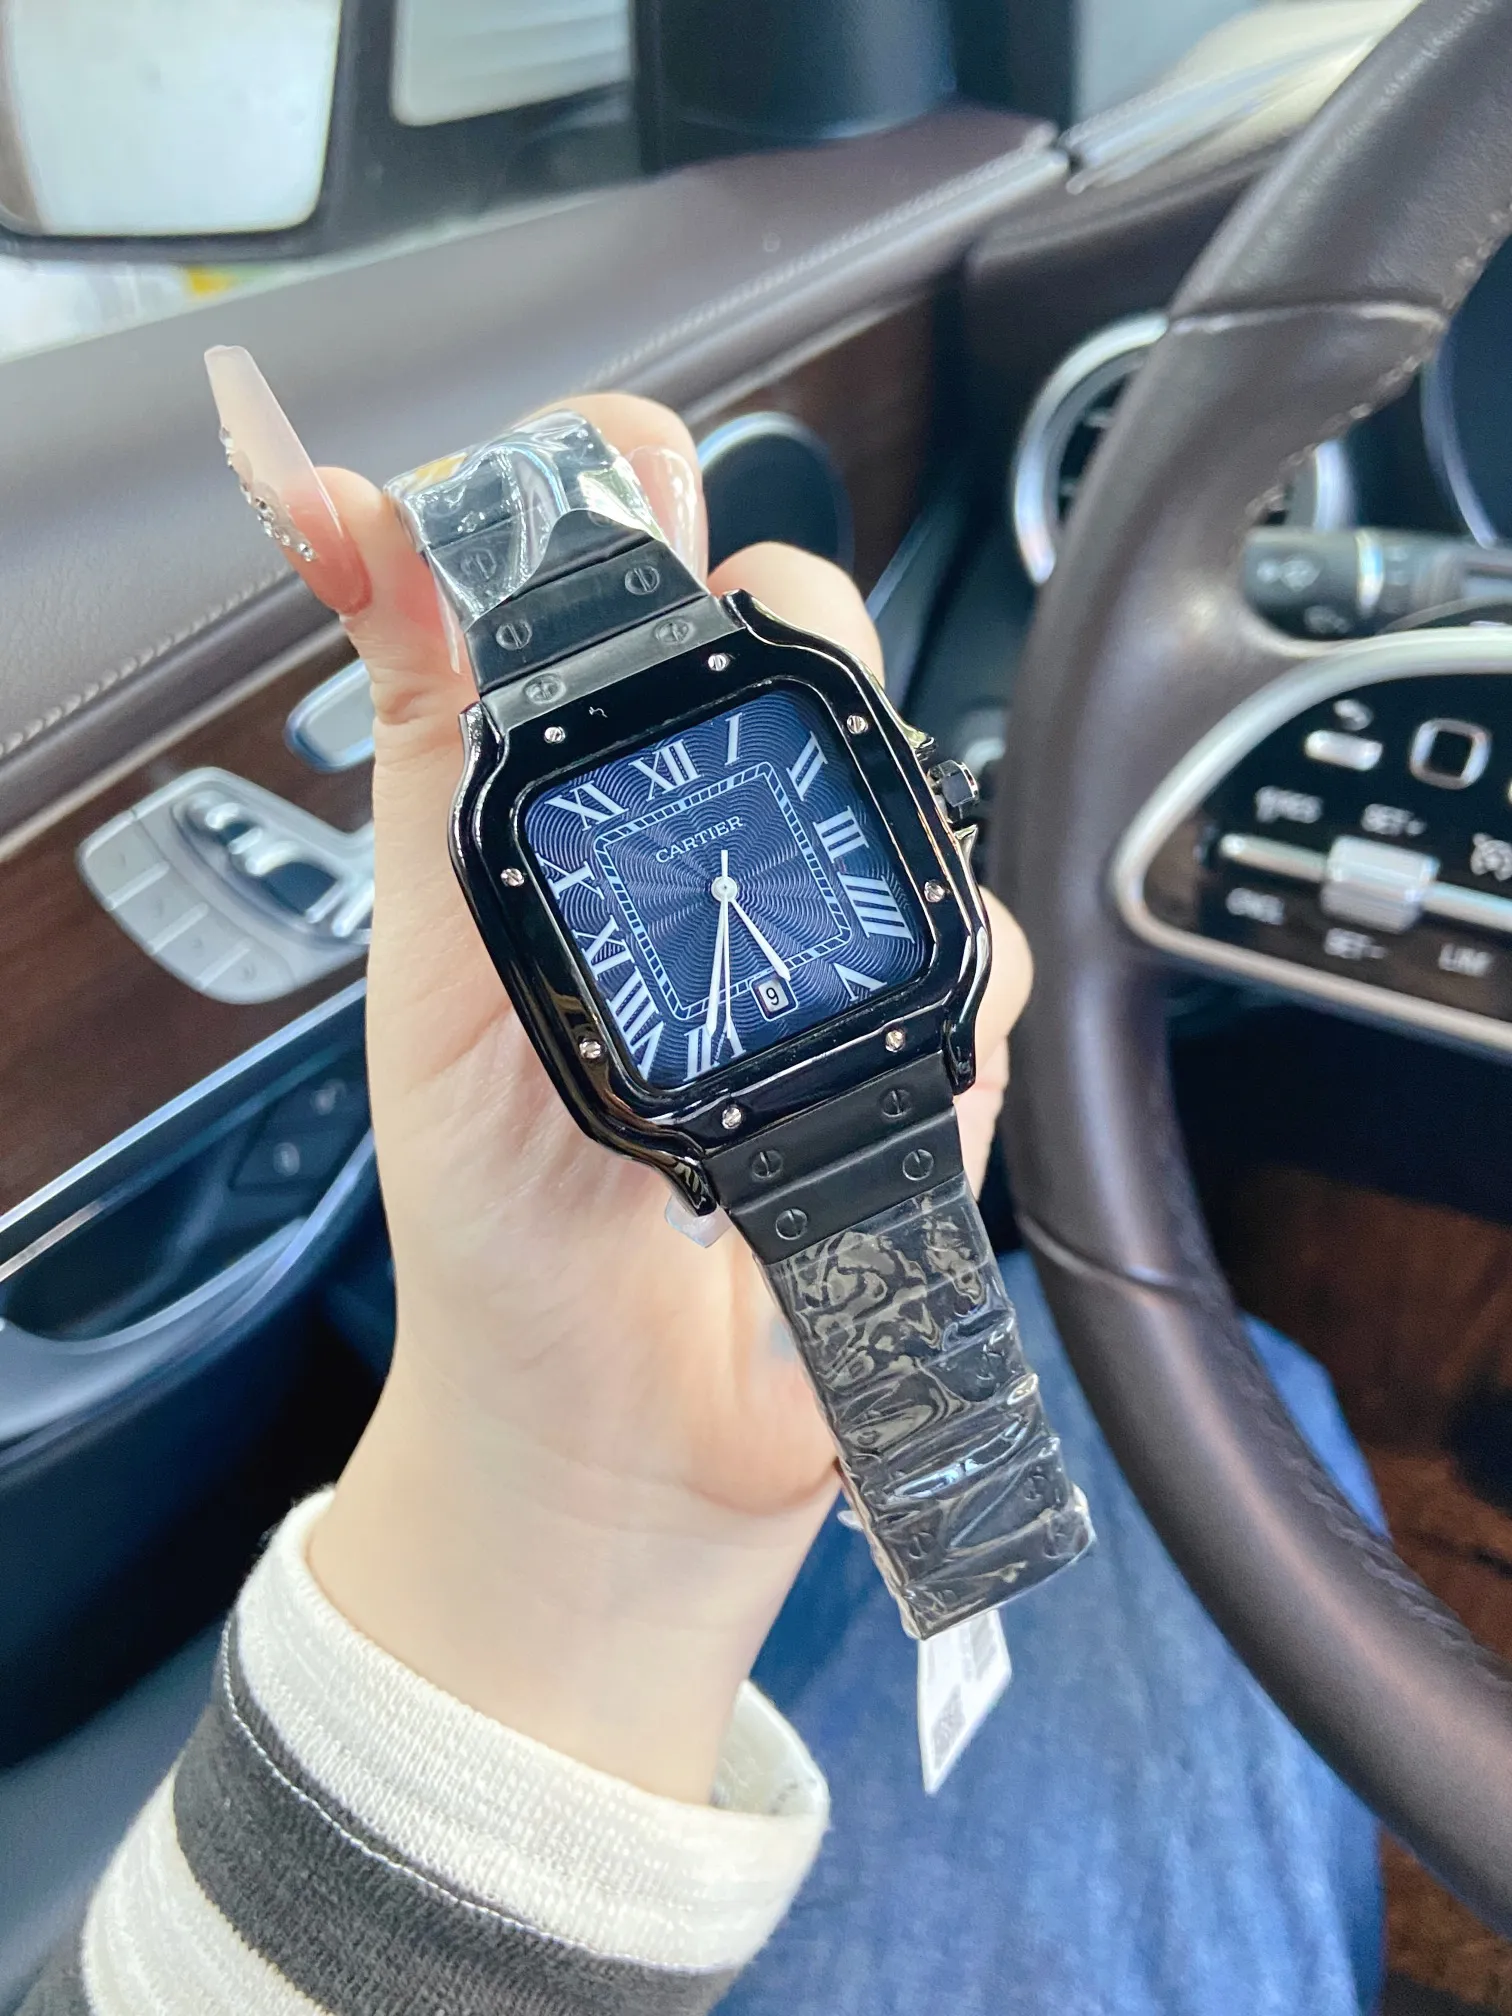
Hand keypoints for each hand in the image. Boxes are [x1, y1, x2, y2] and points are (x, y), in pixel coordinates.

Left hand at [204, 356, 1032, 1801]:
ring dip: (876, 836)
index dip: (633, 496)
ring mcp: (823, 949)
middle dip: (802, 629)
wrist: (611, 1440)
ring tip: (785, 976)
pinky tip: (881, 1073)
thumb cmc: (494, 1229)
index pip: (620, 598)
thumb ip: (427, 759)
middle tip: (762, 694)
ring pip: (912, 785)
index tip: (642, 471)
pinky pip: (978, 957)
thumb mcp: (432, 975)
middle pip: (800, 647)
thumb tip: (355, 527)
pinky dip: (948, 999)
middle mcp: (710, 863)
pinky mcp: (921, 1045)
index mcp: (577, 822)